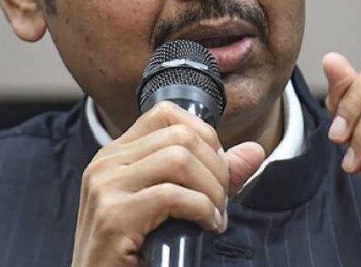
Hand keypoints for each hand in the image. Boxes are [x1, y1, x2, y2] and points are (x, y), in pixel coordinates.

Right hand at [72, 102, 264, 265]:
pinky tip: (206, 226)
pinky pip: (173, 195)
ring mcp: (105, 187)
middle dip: (216, 168)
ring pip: (180, 159)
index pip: (166, 113)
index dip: (205, 136)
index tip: (215, 170)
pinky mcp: (113, 216)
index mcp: (117, 153)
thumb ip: (214, 174)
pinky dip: (202, 210)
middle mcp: (106, 163)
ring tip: (214, 214)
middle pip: (181, 136)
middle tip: (220, 200)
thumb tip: (255, 150)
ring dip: (212, 189)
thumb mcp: (178, 203)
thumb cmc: (139, 247)